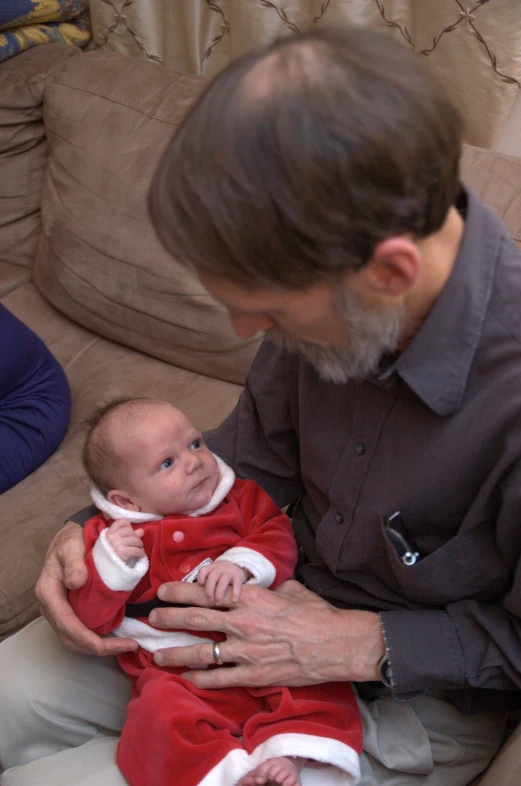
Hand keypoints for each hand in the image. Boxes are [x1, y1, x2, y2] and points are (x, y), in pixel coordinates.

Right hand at [35, 521, 138, 655]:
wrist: (69, 537)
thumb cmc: (70, 541)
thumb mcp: (71, 546)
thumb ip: (74, 563)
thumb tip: (76, 582)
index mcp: (48, 591)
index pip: (65, 622)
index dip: (85, 637)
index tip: (105, 646)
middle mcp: (50, 605)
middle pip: (70, 637)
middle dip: (98, 647)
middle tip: (127, 645)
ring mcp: (58, 610)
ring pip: (75, 639)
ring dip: (99, 646)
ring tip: (125, 644)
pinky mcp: (67, 610)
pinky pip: (79, 631)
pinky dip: (96, 638)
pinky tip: (115, 637)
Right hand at [106, 519, 144, 563]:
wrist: (104, 570)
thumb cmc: (110, 554)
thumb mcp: (116, 542)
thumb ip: (128, 535)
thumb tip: (141, 530)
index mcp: (108, 532)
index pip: (121, 522)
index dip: (128, 526)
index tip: (130, 533)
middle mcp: (112, 537)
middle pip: (130, 531)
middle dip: (135, 537)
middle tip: (136, 543)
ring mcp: (116, 544)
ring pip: (134, 539)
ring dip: (139, 545)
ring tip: (138, 549)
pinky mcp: (121, 553)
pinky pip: (136, 550)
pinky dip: (140, 553)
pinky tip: (140, 555)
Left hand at [149, 579, 385, 687]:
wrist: (336, 643)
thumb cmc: (316, 614)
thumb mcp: (290, 590)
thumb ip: (268, 590)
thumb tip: (259, 588)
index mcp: (250, 597)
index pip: (207, 592)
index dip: (181, 591)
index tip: (164, 591)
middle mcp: (242, 622)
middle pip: (195, 619)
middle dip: (168, 619)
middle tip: (151, 619)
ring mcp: (246, 650)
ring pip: (201, 652)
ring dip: (175, 653)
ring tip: (157, 654)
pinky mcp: (254, 674)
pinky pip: (220, 678)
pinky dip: (200, 679)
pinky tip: (186, 678)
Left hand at [196, 560, 248, 603]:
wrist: (238, 565)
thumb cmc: (222, 574)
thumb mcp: (213, 573)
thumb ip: (207, 581)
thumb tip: (196, 597)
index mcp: (211, 567)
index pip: (202, 571)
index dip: (201, 580)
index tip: (202, 587)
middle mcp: (219, 568)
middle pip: (212, 578)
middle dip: (209, 591)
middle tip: (210, 600)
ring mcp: (229, 571)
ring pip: (222, 582)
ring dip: (219, 594)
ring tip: (218, 603)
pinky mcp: (238, 576)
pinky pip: (237, 584)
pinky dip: (235, 593)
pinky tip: (234, 600)